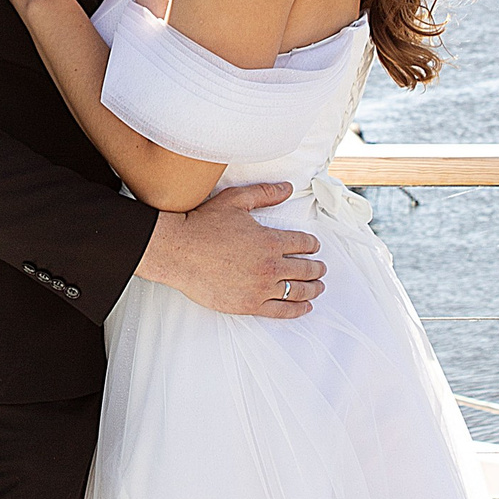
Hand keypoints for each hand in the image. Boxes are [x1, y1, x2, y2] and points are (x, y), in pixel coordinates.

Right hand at [138, 182, 325, 318]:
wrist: (178, 251)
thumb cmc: (203, 225)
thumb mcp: (236, 200)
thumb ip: (265, 194)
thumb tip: (288, 188)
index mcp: (270, 241)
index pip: (304, 244)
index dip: (312, 245)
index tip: (314, 247)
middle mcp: (270, 267)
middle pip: (306, 270)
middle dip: (317, 268)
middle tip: (321, 269)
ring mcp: (260, 288)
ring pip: (298, 292)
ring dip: (312, 289)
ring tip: (318, 287)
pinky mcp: (248, 305)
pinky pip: (281, 311)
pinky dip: (297, 309)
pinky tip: (305, 307)